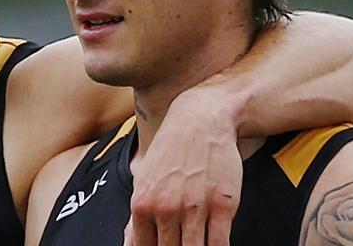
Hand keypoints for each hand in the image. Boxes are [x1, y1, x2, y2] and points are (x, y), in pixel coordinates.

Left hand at [128, 85, 243, 244]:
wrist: (201, 119)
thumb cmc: (172, 150)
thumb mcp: (145, 179)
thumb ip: (138, 215)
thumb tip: (130, 244)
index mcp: (142, 204)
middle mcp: (165, 208)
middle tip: (180, 245)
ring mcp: (194, 207)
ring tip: (196, 245)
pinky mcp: (222, 205)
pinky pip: (219, 245)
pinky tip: (214, 245)